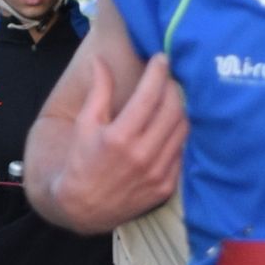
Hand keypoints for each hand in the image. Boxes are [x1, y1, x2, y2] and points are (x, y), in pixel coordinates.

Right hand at [36, 52, 184, 230]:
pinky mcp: (166, 186)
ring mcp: (158, 172)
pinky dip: (177, 134)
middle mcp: (142, 154)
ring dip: (179, 109)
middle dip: (173, 87)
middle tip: (167, 78)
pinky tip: (168, 127)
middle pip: (173, 109)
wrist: (84, 207)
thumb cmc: (81, 161)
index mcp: (119, 136)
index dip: (158, 72)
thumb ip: (99, 91)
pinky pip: (181, 151)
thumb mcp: (85, 124)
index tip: (161, 58)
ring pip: (182, 129)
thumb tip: (101, 61)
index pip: (149, 95)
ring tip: (169, 99)